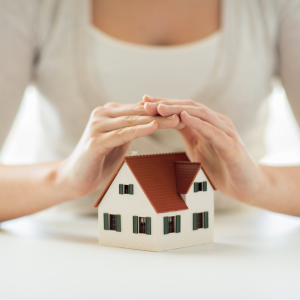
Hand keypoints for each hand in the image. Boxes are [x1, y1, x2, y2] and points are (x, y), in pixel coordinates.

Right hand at [58, 102, 179, 199]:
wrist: (74, 178)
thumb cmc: (99, 160)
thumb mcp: (118, 141)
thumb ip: (130, 129)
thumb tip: (152, 122)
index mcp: (109, 113)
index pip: (140, 110)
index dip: (161, 111)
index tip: (181, 113)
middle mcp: (102, 115)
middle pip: (138, 113)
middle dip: (162, 114)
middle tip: (184, 115)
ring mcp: (97, 127)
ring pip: (132, 121)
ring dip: (156, 121)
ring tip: (176, 120)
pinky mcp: (95, 141)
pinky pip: (121, 134)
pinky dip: (137, 131)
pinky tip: (153, 127)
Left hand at [143, 95, 266, 203]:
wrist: (247, 185)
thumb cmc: (221, 166)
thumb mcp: (198, 147)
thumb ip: (186, 132)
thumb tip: (167, 123)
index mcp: (206, 124)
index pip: (182, 109)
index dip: (163, 104)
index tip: (143, 101)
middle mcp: (216, 123)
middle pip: (188, 107)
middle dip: (166, 104)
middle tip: (145, 103)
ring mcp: (225, 133)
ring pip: (200, 115)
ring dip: (178, 110)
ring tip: (159, 107)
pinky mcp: (231, 146)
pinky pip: (214, 132)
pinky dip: (199, 123)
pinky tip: (184, 117)